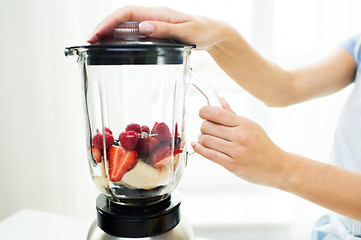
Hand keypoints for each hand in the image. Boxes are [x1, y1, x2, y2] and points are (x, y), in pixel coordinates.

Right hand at [87, 6, 232, 49]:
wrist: (214, 33)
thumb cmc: (203, 31)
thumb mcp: (186, 32)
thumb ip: (164, 30)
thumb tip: (141, 28)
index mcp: (158, 13)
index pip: (126, 13)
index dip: (109, 22)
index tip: (96, 34)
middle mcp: (153, 17)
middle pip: (122, 19)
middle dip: (104, 28)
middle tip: (90, 42)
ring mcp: (154, 24)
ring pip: (126, 26)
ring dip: (110, 34)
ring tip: (96, 45)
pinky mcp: (156, 32)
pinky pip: (135, 33)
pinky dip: (122, 39)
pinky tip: (115, 47)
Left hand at [192, 98, 288, 187]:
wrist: (278, 167)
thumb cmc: (263, 146)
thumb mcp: (251, 126)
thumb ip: (233, 115)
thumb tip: (220, 100)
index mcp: (244, 123)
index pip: (217, 113)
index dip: (204, 111)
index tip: (202, 113)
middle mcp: (240, 136)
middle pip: (207, 126)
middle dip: (203, 127)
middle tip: (206, 130)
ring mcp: (236, 151)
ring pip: (205, 140)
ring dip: (201, 139)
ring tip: (206, 140)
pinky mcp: (232, 165)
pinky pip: (209, 154)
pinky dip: (199, 149)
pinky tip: (197, 146)